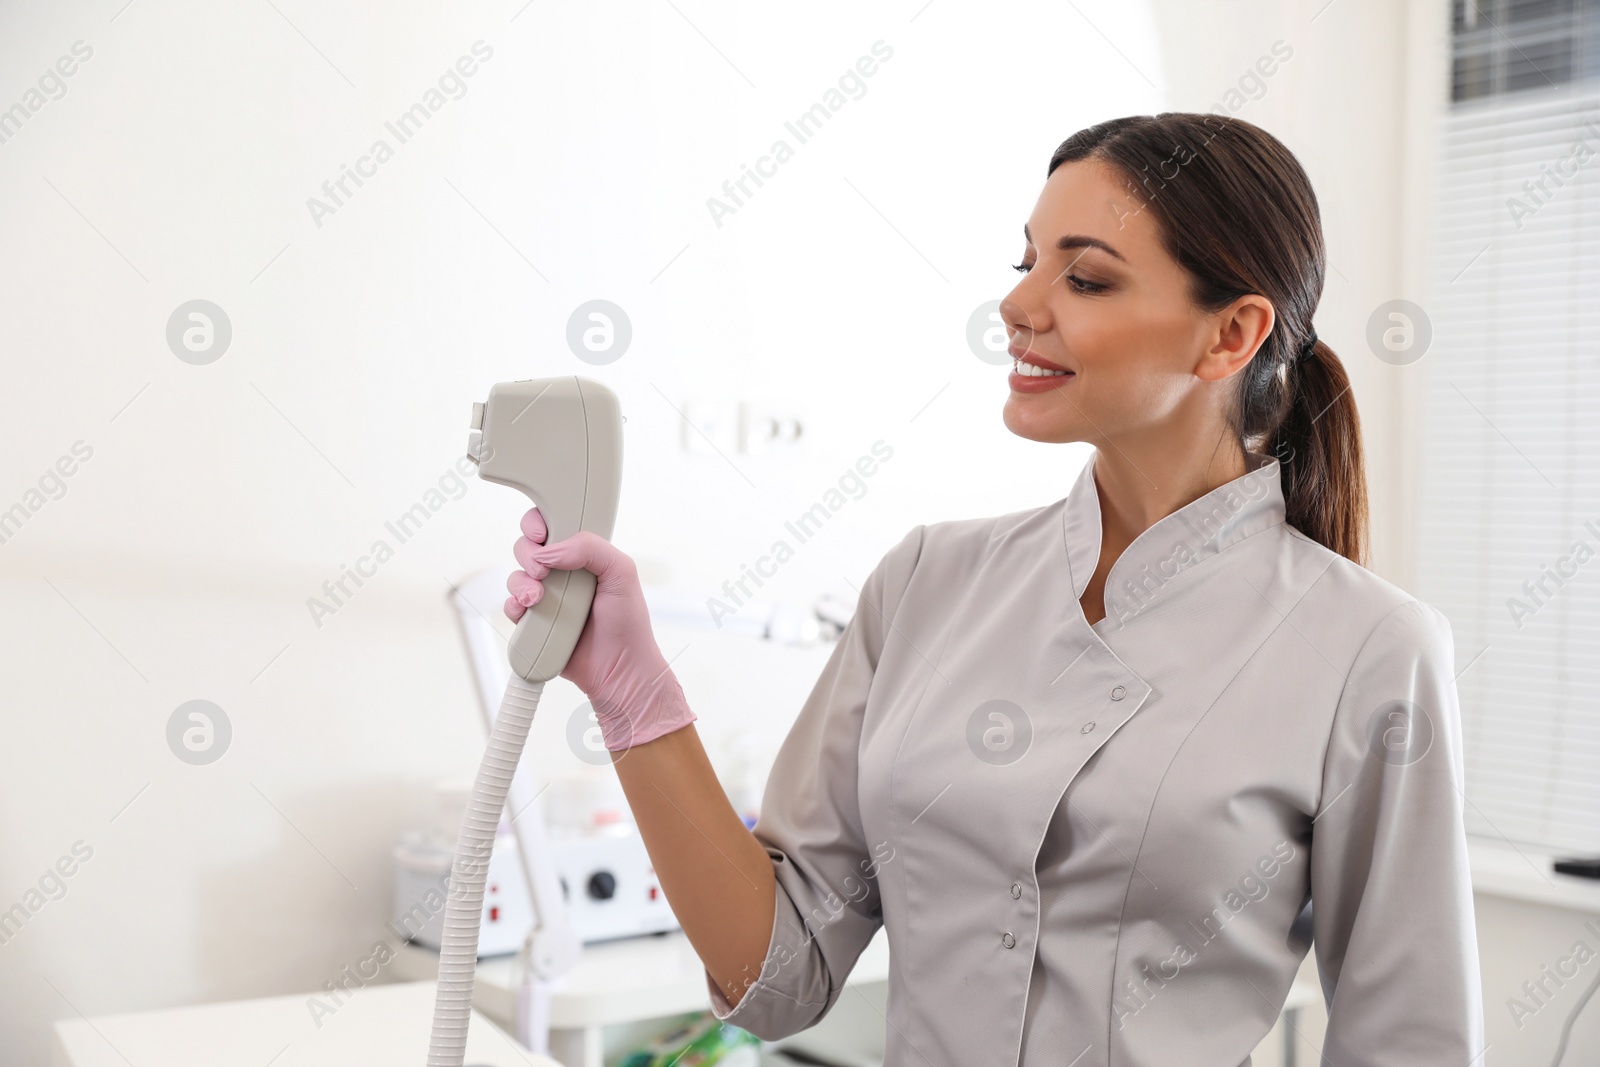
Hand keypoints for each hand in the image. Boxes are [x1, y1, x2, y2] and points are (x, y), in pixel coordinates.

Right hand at [505, 507, 695, 749]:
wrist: (618, 669)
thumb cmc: (628, 623)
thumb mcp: (622, 572)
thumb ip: (590, 548)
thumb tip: (549, 551)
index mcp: (584, 555)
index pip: (553, 525)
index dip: (539, 524)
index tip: (541, 534)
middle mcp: (563, 572)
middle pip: (527, 548)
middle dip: (527, 555)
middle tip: (542, 572)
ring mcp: (548, 597)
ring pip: (516, 576)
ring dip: (520, 584)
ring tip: (537, 599)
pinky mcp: (535, 622)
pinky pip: (511, 606)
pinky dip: (514, 607)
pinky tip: (529, 614)